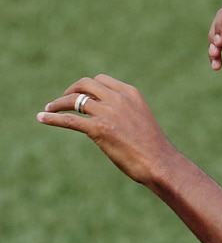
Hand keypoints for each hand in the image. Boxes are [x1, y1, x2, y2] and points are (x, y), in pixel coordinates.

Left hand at [36, 75, 176, 185]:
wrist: (159, 161)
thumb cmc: (152, 146)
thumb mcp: (141, 118)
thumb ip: (125, 110)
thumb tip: (109, 116)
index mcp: (131, 93)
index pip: (101, 80)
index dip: (86, 86)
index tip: (79, 94)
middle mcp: (119, 98)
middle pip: (85, 84)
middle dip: (70, 90)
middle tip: (62, 101)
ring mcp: (108, 112)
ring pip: (74, 100)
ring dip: (58, 103)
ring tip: (49, 109)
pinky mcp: (99, 129)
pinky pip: (69, 119)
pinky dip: (52, 117)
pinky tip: (41, 118)